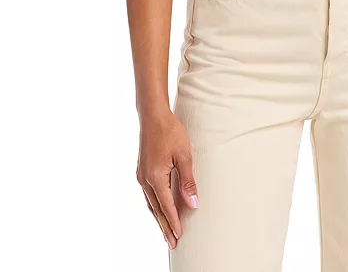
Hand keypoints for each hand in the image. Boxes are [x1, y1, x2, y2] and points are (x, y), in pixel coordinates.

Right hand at [136, 111, 198, 248]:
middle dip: (165, 227)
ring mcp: (141, 175)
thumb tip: (193, 203)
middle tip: (172, 244)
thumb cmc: (170, 132)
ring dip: (159, 218)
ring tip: (166, 231)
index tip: (179, 237)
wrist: (153, 115)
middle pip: (156, 209)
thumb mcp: (184, 155)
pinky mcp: (141, 170)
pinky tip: (158, 209)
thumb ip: (188, 180)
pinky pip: (148, 194)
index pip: (166, 206)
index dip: (174, 222)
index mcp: (155, 177)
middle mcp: (145, 179)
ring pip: (150, 203)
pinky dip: (154, 205)